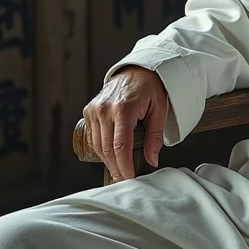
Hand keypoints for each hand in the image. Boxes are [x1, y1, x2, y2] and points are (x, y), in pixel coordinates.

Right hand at [82, 65, 169, 181]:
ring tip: (119, 170)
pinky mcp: (89, 110)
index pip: (120, 146)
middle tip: (125, 179)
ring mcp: (94, 109)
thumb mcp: (159, 110)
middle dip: (116, 167)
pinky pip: (93, 136)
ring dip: (108, 161)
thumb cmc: (150, 88)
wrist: (137, 70)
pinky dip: (101, 149)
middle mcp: (104, 109)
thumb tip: (152, 159)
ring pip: (98, 145)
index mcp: (123, 108)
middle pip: (107, 148)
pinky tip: (110, 156)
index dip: (124, 166)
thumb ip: (155, 136)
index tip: (130, 178)